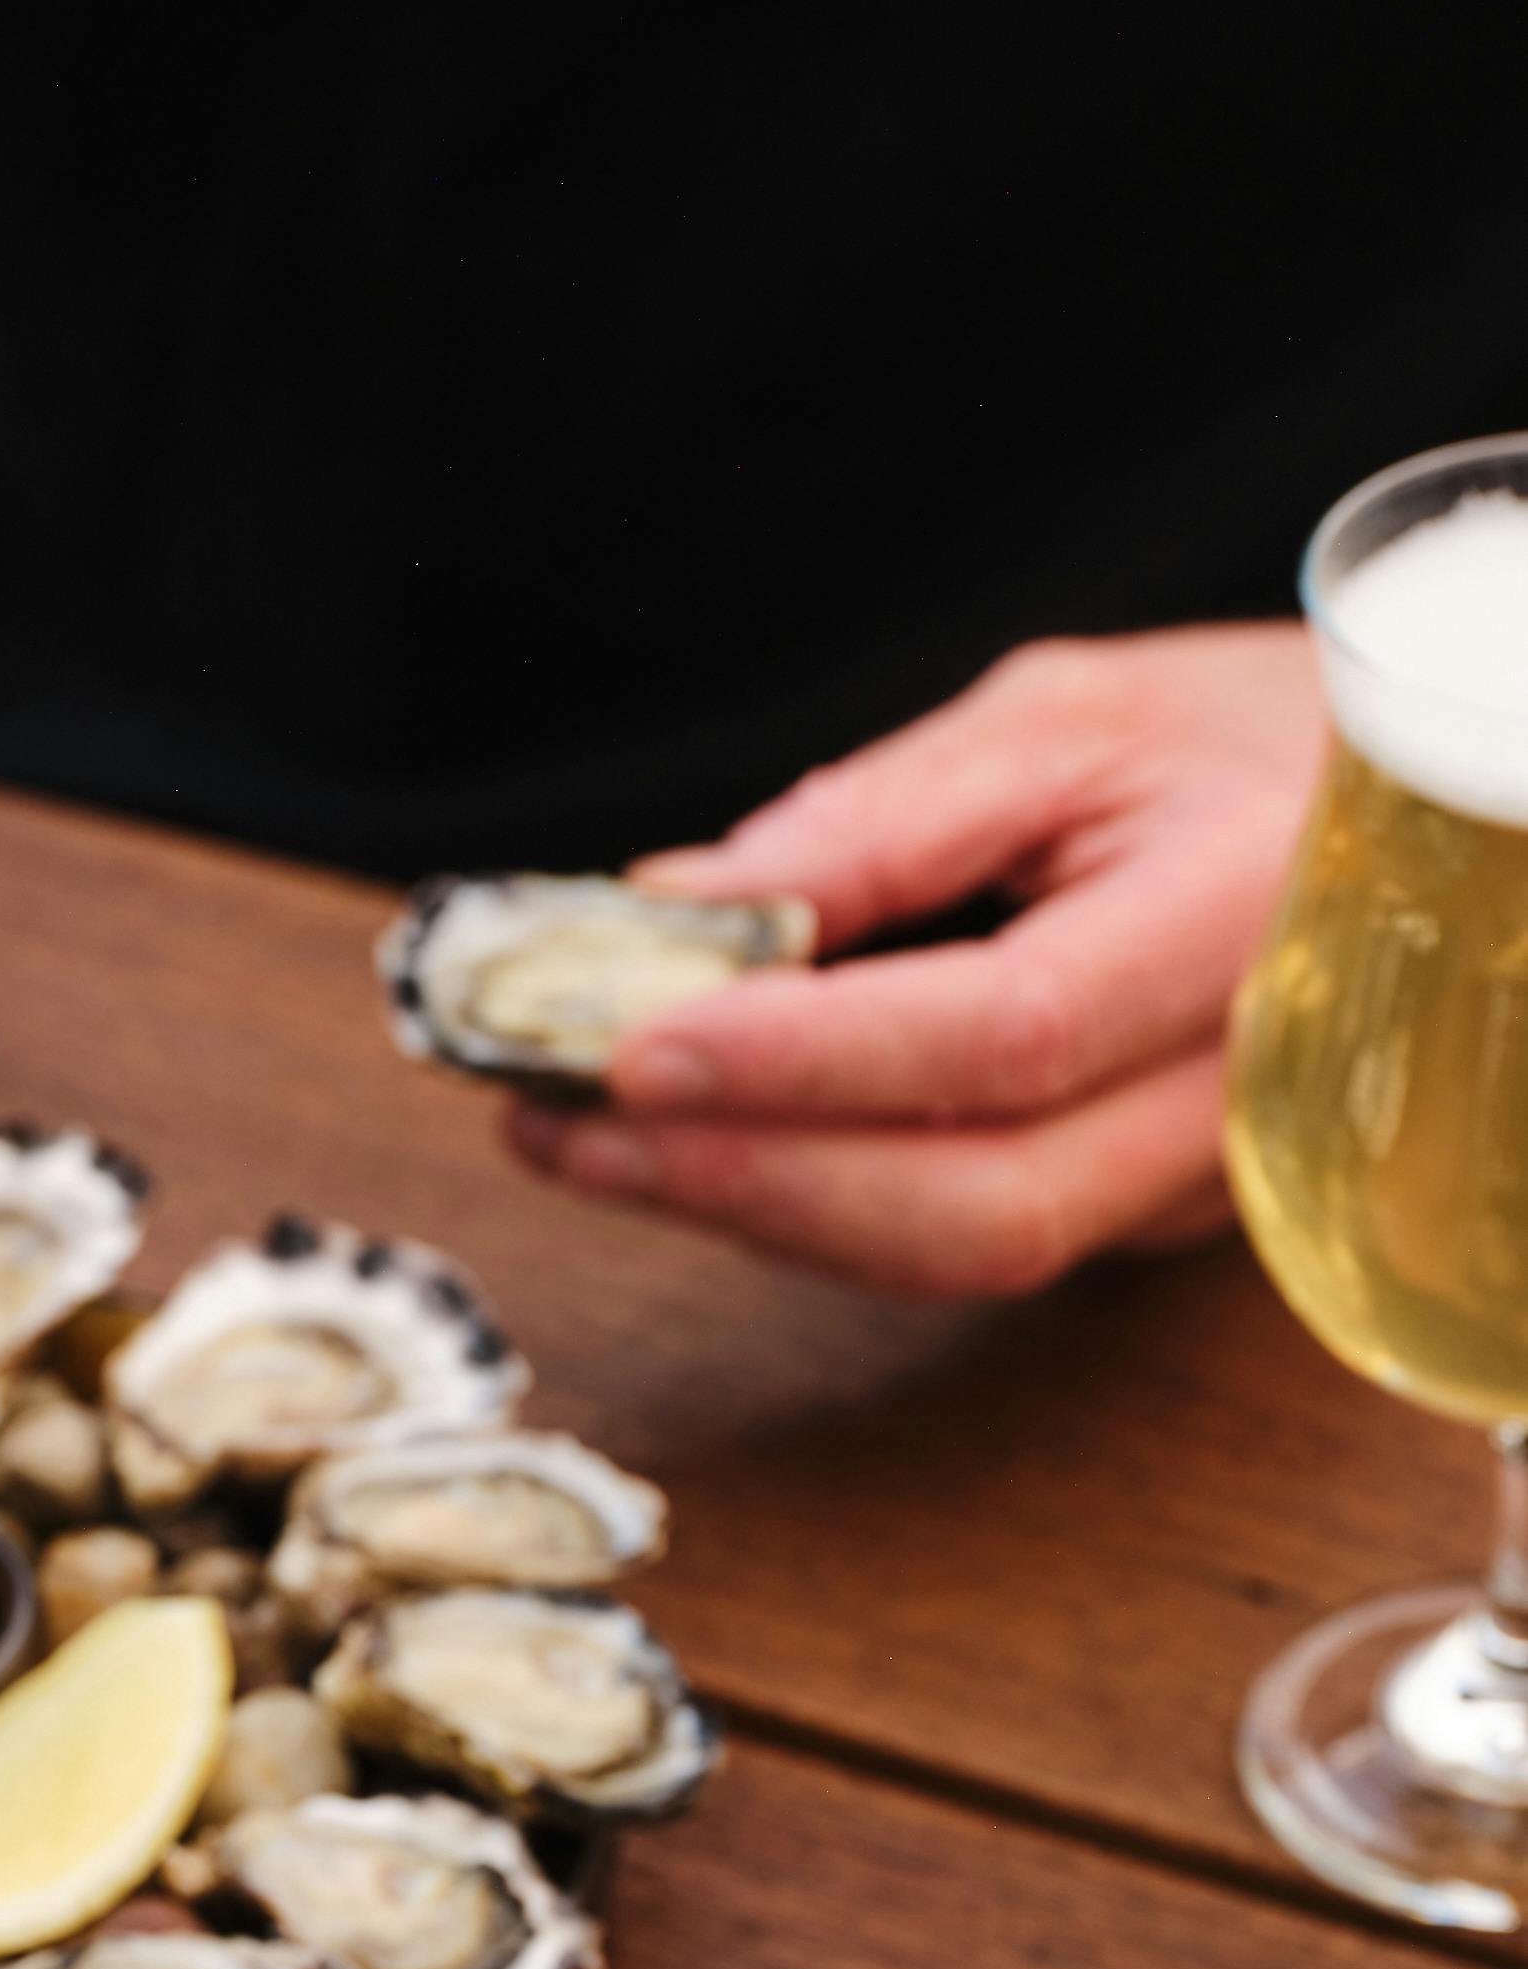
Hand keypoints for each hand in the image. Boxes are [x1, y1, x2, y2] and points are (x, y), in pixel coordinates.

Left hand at [508, 627, 1330, 1295]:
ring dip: (745, 1204)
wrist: (1415, 823)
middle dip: (739, 1177)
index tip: (629, 1041)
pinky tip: (694, 1145)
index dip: (805, 1059)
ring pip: (955, 1250)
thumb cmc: (1247, 742)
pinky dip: (808, 1202)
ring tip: (575, 1132)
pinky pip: (958, 1238)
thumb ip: (876, 820)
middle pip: (971, 1206)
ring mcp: (1193, 1183)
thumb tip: (675, 910)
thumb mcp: (1065, 717)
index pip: (1005, 1036)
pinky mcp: (1138, 1215)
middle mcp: (1233, 1096)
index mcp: (1236, 928)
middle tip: (553, 1118)